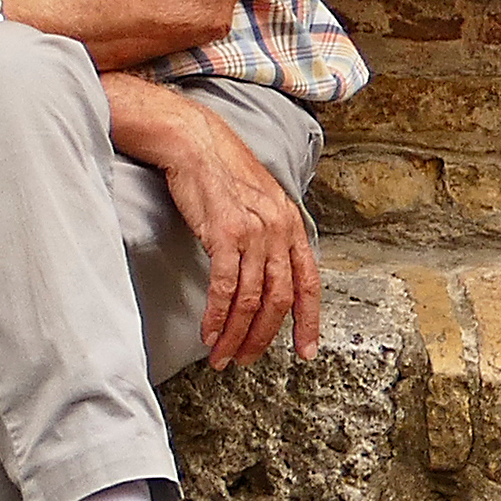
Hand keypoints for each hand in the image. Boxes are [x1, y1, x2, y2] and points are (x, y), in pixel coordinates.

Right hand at [156, 100, 321, 365]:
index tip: (304, 351)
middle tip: (246, 359)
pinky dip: (217, 315)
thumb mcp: (257, 200)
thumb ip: (268, 234)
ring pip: (251, 299)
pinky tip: (209, 332)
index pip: (309, 283)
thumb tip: (266, 268)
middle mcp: (279, 231)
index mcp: (291, 225)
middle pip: (279, 299)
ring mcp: (253, 233)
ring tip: (222, 355)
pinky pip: (224, 287)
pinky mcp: (224, 233)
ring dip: (235, 333)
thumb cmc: (218, 169)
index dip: (309, 321)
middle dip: (262, 337)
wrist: (192, 141)